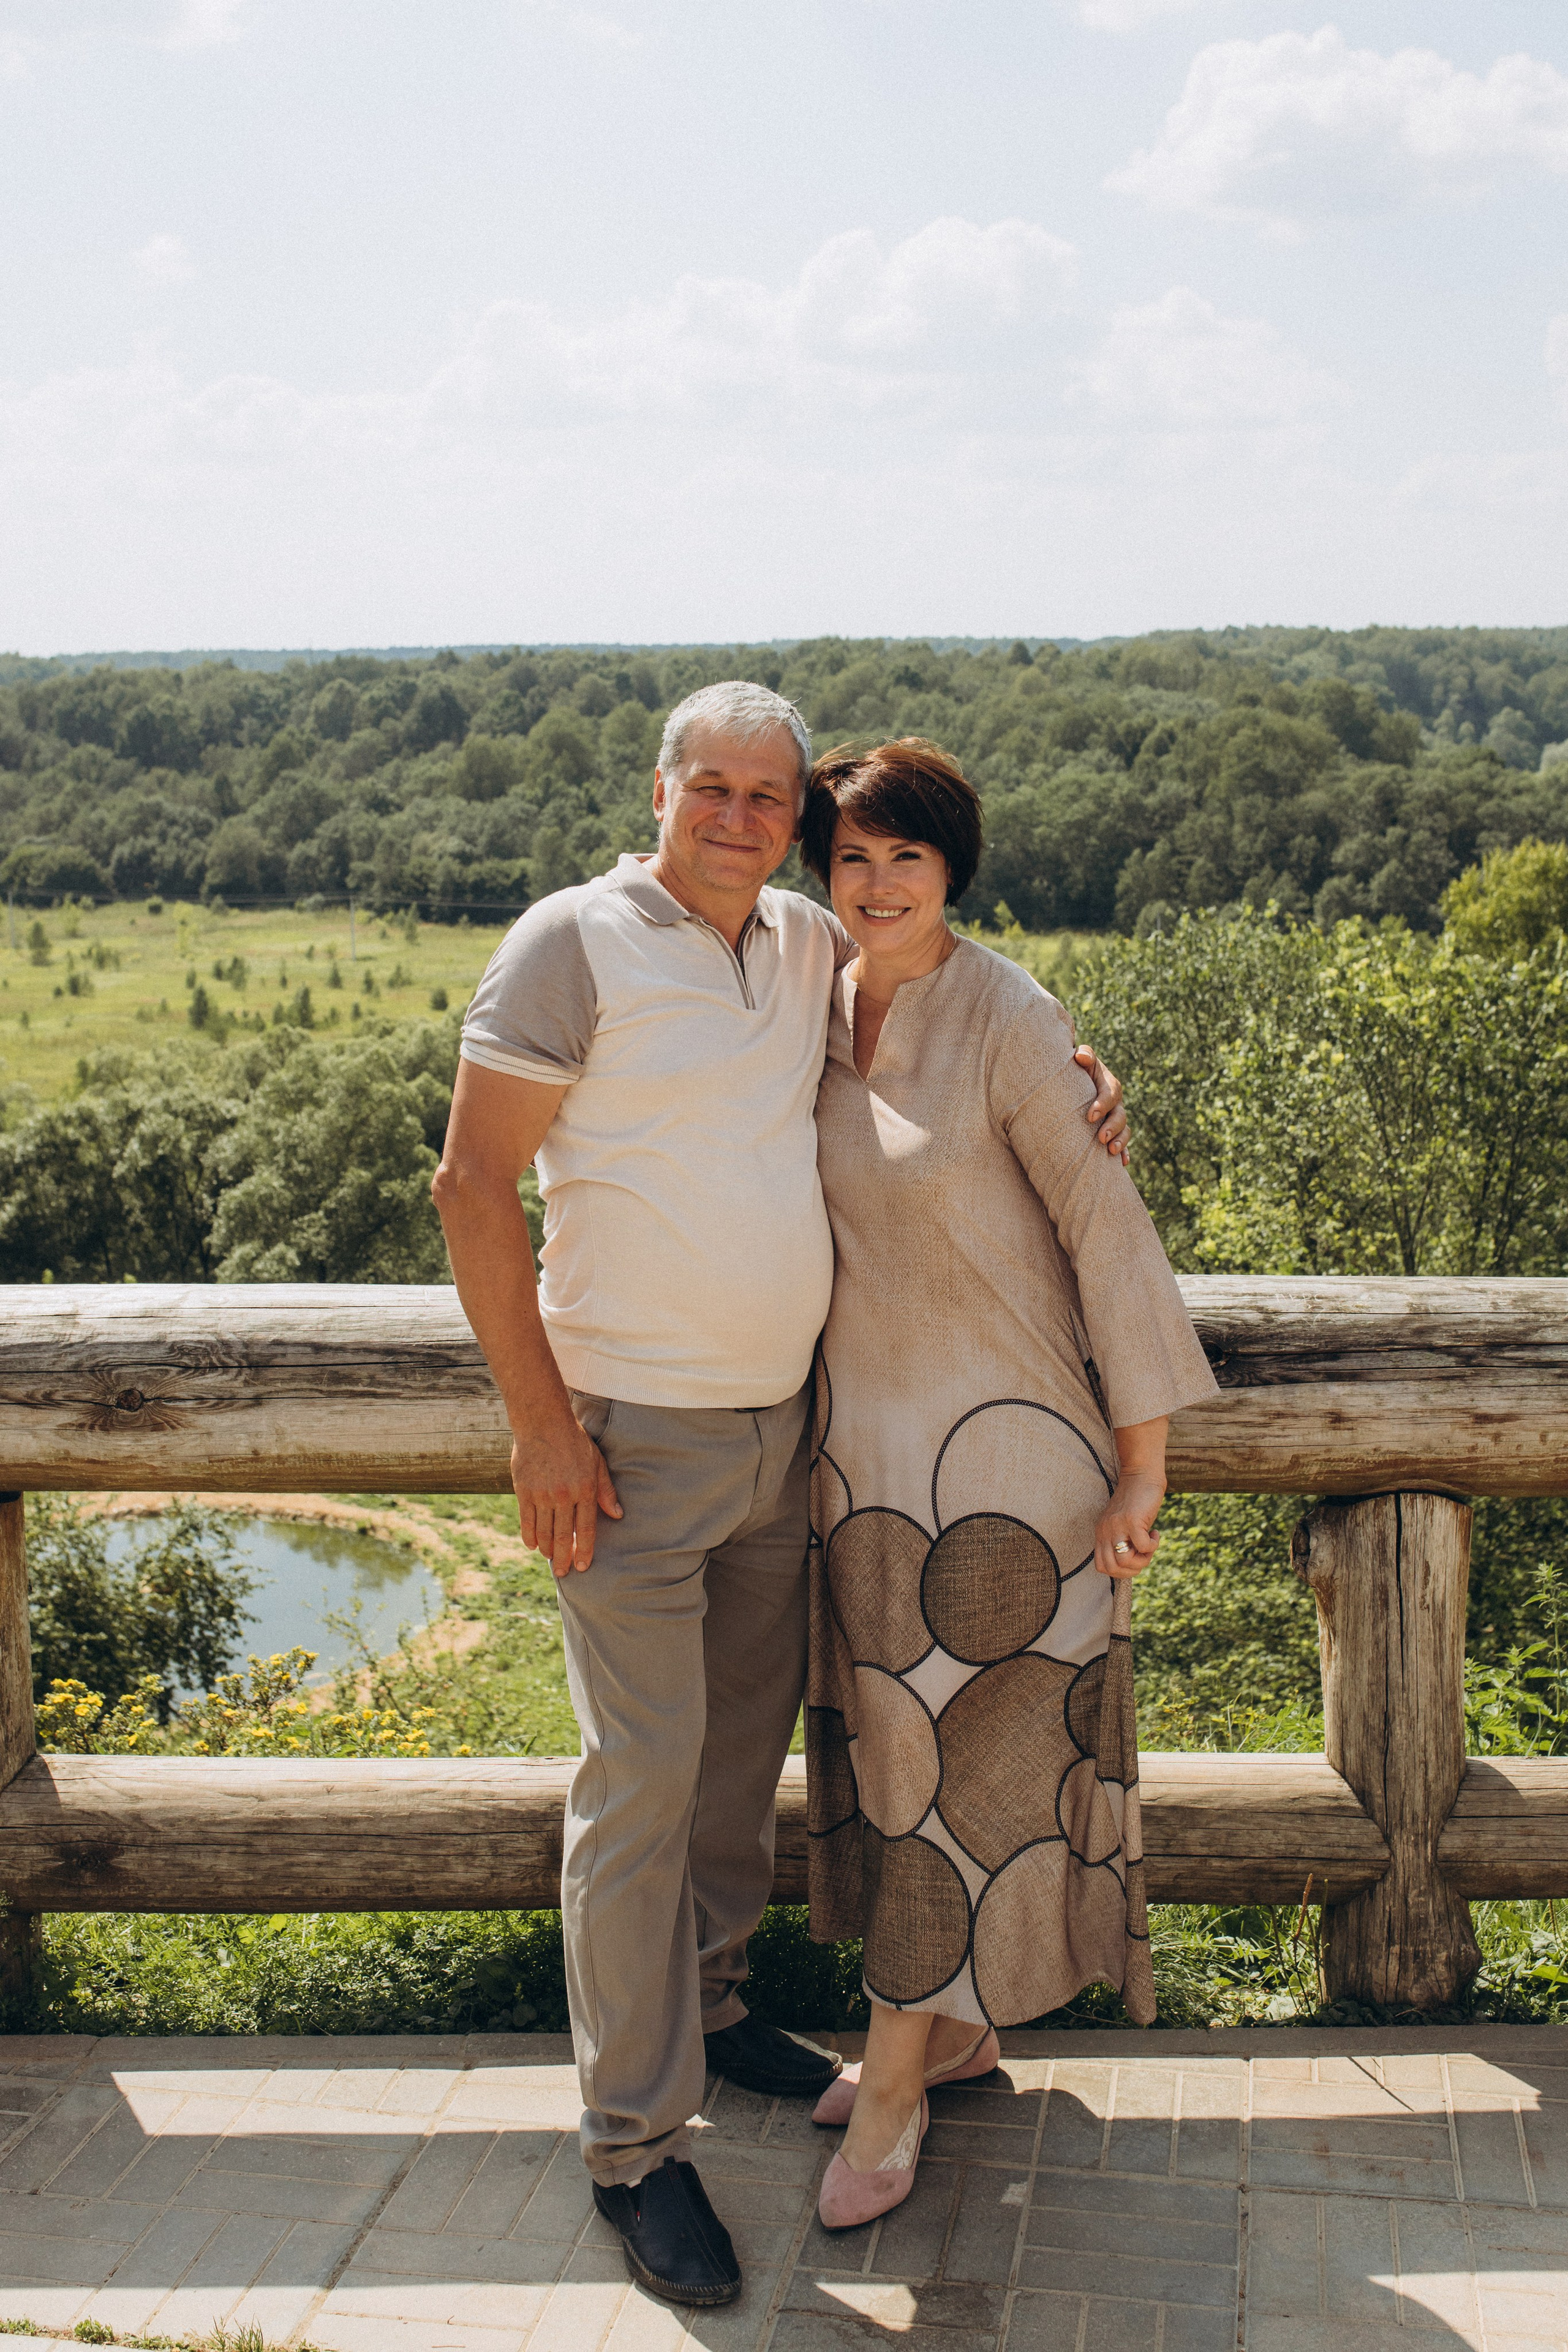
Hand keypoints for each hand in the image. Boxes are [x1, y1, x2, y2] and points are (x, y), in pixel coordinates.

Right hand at [511, 1416, 621, 1577]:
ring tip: (551, 1559)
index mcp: (585, 1489)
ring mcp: (542, 1494)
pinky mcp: (524, 1491)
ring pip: (545, 1532)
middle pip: (565, 1536)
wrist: (542, 1422)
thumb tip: (618, 1515)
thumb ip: (606, 1490)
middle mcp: (564, 1495)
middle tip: (564, 1573)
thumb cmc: (574, 1441)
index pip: (587, 1528)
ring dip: (548, 1549)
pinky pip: (527, 1521)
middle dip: (564, 1557)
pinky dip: (530, 1536)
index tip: (583, 1566)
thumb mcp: (597, 1462)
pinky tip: (533, 1546)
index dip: (585, 1550)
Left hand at [1074, 1045, 1129, 1165]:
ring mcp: (1114, 1117)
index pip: (1111, 1093)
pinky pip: (1122, 1143)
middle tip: (1101, 1138)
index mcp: (1108, 1084)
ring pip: (1124, 1130)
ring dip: (1120, 1141)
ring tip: (1111, 1151)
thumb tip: (1081, 1056)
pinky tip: (1121, 1164)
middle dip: (1113, 1127)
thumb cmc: (1075, 1068)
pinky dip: (1124, 1153)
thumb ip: (1084, 1054)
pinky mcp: (1111, 1130)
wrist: (1074, 1079)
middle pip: (1120, 1114)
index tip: (1090, 1116)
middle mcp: (1114, 1102)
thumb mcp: (1080, 1058)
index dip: (1103, 1104)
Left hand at [1095, 1470, 1163, 1578]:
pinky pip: (1142, 1547)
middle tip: (1144, 1555)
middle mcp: (1105, 1531)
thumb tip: (1132, 1566)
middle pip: (1112, 1569)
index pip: (1102, 1567)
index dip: (1121, 1572)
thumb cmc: (1136, 1503)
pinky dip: (1152, 1546)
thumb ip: (1122, 1542)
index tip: (1134, 1559)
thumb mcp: (1122, 1525)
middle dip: (1133, 1569)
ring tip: (1150, 1545)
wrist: (1141, 1476)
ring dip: (1143, 1560)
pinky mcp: (1131, 1520)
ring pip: (1124, 1561)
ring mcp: (1117, 1526)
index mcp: (1100, 1534)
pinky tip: (1155, 1534)